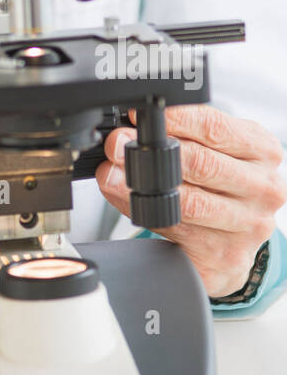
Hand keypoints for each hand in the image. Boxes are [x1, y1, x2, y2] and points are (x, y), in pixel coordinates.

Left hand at [96, 104, 286, 296]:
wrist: (237, 237)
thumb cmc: (221, 184)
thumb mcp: (216, 149)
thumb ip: (181, 134)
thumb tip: (129, 130)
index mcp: (262, 151)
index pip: (214, 127)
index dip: (172, 119)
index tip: (139, 116)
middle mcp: (262, 188)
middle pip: (203, 165)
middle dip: (153, 152)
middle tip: (117, 145)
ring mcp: (248, 227)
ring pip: (190, 203)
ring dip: (143, 186)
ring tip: (112, 175)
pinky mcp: (226, 258)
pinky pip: (177, 232)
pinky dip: (146, 214)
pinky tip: (129, 202)